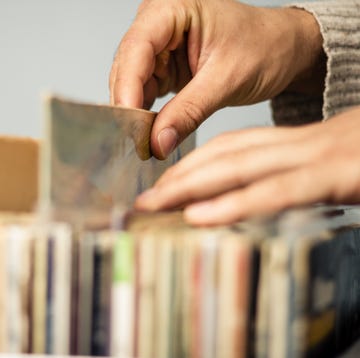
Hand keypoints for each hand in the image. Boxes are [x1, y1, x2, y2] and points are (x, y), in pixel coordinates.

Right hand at [110, 0, 323, 158]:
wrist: (282, 51)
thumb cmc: (265, 47)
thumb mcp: (227, 80)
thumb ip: (189, 111)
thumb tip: (158, 142)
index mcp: (174, 8)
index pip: (137, 47)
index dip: (128, 87)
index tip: (129, 124)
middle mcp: (161, 23)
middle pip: (129, 66)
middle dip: (130, 105)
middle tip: (134, 141)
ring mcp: (162, 46)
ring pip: (134, 83)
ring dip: (137, 113)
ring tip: (142, 141)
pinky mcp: (167, 67)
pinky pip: (148, 92)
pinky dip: (148, 113)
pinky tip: (150, 131)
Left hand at [134, 107, 359, 225]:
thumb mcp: (323, 162)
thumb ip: (286, 174)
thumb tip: (253, 190)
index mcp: (292, 143)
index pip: (229, 149)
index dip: (191, 165)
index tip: (162, 186)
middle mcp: (297, 145)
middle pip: (224, 156)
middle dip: (180, 178)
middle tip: (143, 200)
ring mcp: (316, 157)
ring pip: (239, 168)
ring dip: (193, 187)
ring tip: (157, 206)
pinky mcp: (337, 176)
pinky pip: (276, 191)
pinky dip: (235, 203)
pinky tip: (201, 216)